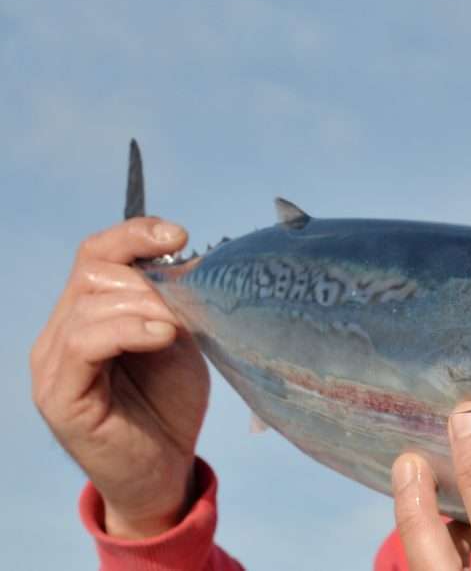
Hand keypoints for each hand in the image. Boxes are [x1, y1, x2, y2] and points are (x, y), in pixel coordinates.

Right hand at [30, 218, 209, 538]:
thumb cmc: (170, 405)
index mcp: (87, 312)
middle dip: (147, 279)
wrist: (165, 470)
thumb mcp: (178, 339)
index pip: (96, 253)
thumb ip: (171, 301)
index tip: (179, 236)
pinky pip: (83, 341)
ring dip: (144, 305)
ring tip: (175, 330)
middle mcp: (60, 331)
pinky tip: (161, 336)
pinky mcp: (58, 395)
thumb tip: (183, 258)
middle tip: (183, 309)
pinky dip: (128, 330)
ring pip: (88, 303)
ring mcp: (53, 363)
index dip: (135, 235)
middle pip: (93, 271)